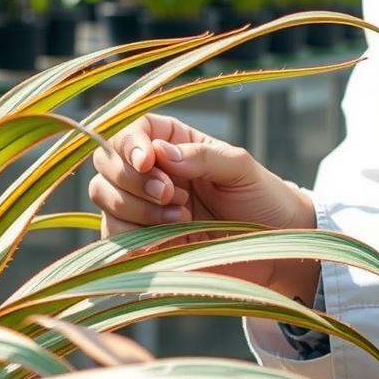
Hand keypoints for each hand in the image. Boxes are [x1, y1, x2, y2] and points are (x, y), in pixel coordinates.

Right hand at [89, 113, 319, 301]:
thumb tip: (159, 153)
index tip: (148, 161)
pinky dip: (133, 235)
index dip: (129, 143)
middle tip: (169, 193)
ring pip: (103, 196)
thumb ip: (201, 155)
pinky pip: (112, 235)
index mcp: (172, 142)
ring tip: (180, 216)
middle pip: (106, 161)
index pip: (132, 130)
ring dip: (135, 207)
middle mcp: (151, 171)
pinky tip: (170, 238)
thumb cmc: (261, 197)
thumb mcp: (239, 167)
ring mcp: (143, 206)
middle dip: (130, 177)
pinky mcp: (142, 242)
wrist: (274, 248)